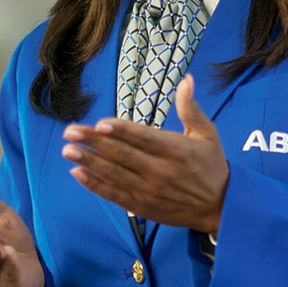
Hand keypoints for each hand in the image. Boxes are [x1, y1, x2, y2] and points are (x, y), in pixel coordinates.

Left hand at [61, 75, 229, 233]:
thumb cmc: (211, 165)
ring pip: (114, 175)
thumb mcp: (207, 134)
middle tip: (70, 131)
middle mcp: (161, 171)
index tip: (99, 123)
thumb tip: (186, 79)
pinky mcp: (142, 206)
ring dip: (89, 162)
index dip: (121, 131)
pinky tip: (78, 174)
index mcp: (176, 150)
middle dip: (94, 143)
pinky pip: (114, 195)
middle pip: (123, 155)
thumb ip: (191, 108)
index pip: (143, 138)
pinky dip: (95, 185)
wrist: (220, 207)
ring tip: (68, 150)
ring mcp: (149, 191)